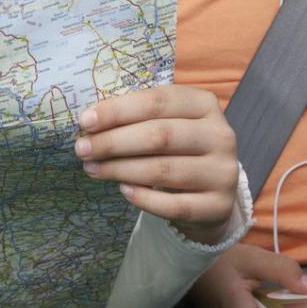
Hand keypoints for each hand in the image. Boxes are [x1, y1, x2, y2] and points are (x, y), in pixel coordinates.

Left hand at [74, 85, 240, 242]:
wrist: (212, 192)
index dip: (118, 110)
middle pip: (160, 136)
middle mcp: (220, 135)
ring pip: (163, 171)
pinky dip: (143, 198)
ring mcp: (223, 172)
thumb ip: (136, 118)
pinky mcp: (218, 205)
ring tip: (92, 169)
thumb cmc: (178, 149)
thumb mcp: (166, 123)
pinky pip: (174, 205)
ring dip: (120, 170)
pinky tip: (123, 190)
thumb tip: (89, 123)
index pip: (157, 101)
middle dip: (114, 142)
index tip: (84, 121)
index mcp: (204, 104)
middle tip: (82, 149)